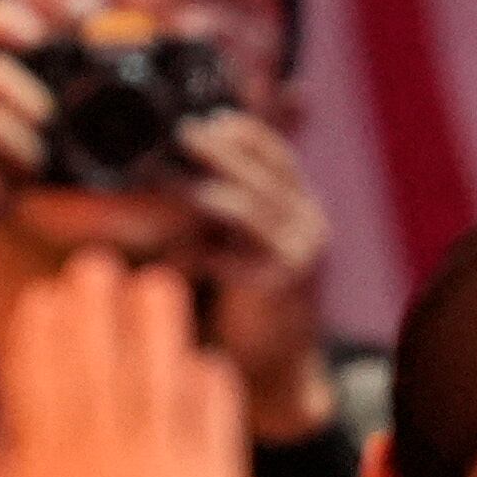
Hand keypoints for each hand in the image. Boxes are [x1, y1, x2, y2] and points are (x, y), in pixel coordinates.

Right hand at [0, 252, 258, 476]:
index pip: (14, 403)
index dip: (18, 350)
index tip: (25, 303)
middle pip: (85, 374)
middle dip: (86, 315)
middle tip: (90, 264)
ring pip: (154, 380)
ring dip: (151, 329)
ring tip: (153, 280)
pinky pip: (214, 427)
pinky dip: (209, 389)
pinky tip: (207, 363)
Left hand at [182, 110, 334, 443]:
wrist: (275, 362)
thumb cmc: (243, 292)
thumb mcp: (236, 235)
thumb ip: (221, 196)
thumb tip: (188, 151)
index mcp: (297, 203)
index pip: (277, 151)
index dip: (246, 129)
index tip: (209, 114)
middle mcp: (307, 222)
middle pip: (268, 171)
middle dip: (226, 149)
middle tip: (185, 132)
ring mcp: (300, 254)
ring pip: (253, 209)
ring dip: (209, 191)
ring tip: (169, 180)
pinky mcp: (282, 288)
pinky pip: (236, 260)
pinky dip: (202, 253)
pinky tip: (172, 254)